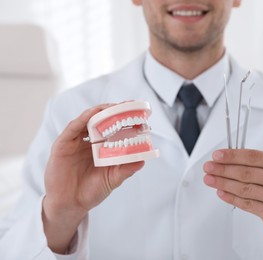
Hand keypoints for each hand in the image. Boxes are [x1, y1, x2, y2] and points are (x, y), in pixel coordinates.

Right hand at [42, 104, 144, 253]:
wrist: (70, 205)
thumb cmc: (91, 191)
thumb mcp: (113, 179)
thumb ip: (126, 169)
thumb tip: (143, 160)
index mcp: (101, 147)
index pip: (114, 128)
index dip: (125, 119)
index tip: (140, 113)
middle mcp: (88, 141)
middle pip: (102, 120)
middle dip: (115, 111)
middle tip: (129, 105)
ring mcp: (75, 141)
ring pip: (88, 119)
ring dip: (101, 111)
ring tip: (114, 106)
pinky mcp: (63, 144)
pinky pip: (73, 128)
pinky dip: (83, 118)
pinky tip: (94, 113)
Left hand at [203, 149, 262, 258]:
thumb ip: (256, 164)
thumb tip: (225, 159)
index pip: (254, 156)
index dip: (232, 155)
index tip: (217, 155)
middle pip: (246, 172)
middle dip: (223, 169)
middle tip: (208, 167)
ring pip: (244, 188)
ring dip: (222, 183)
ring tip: (210, 179)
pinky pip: (246, 204)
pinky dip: (230, 197)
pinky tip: (220, 192)